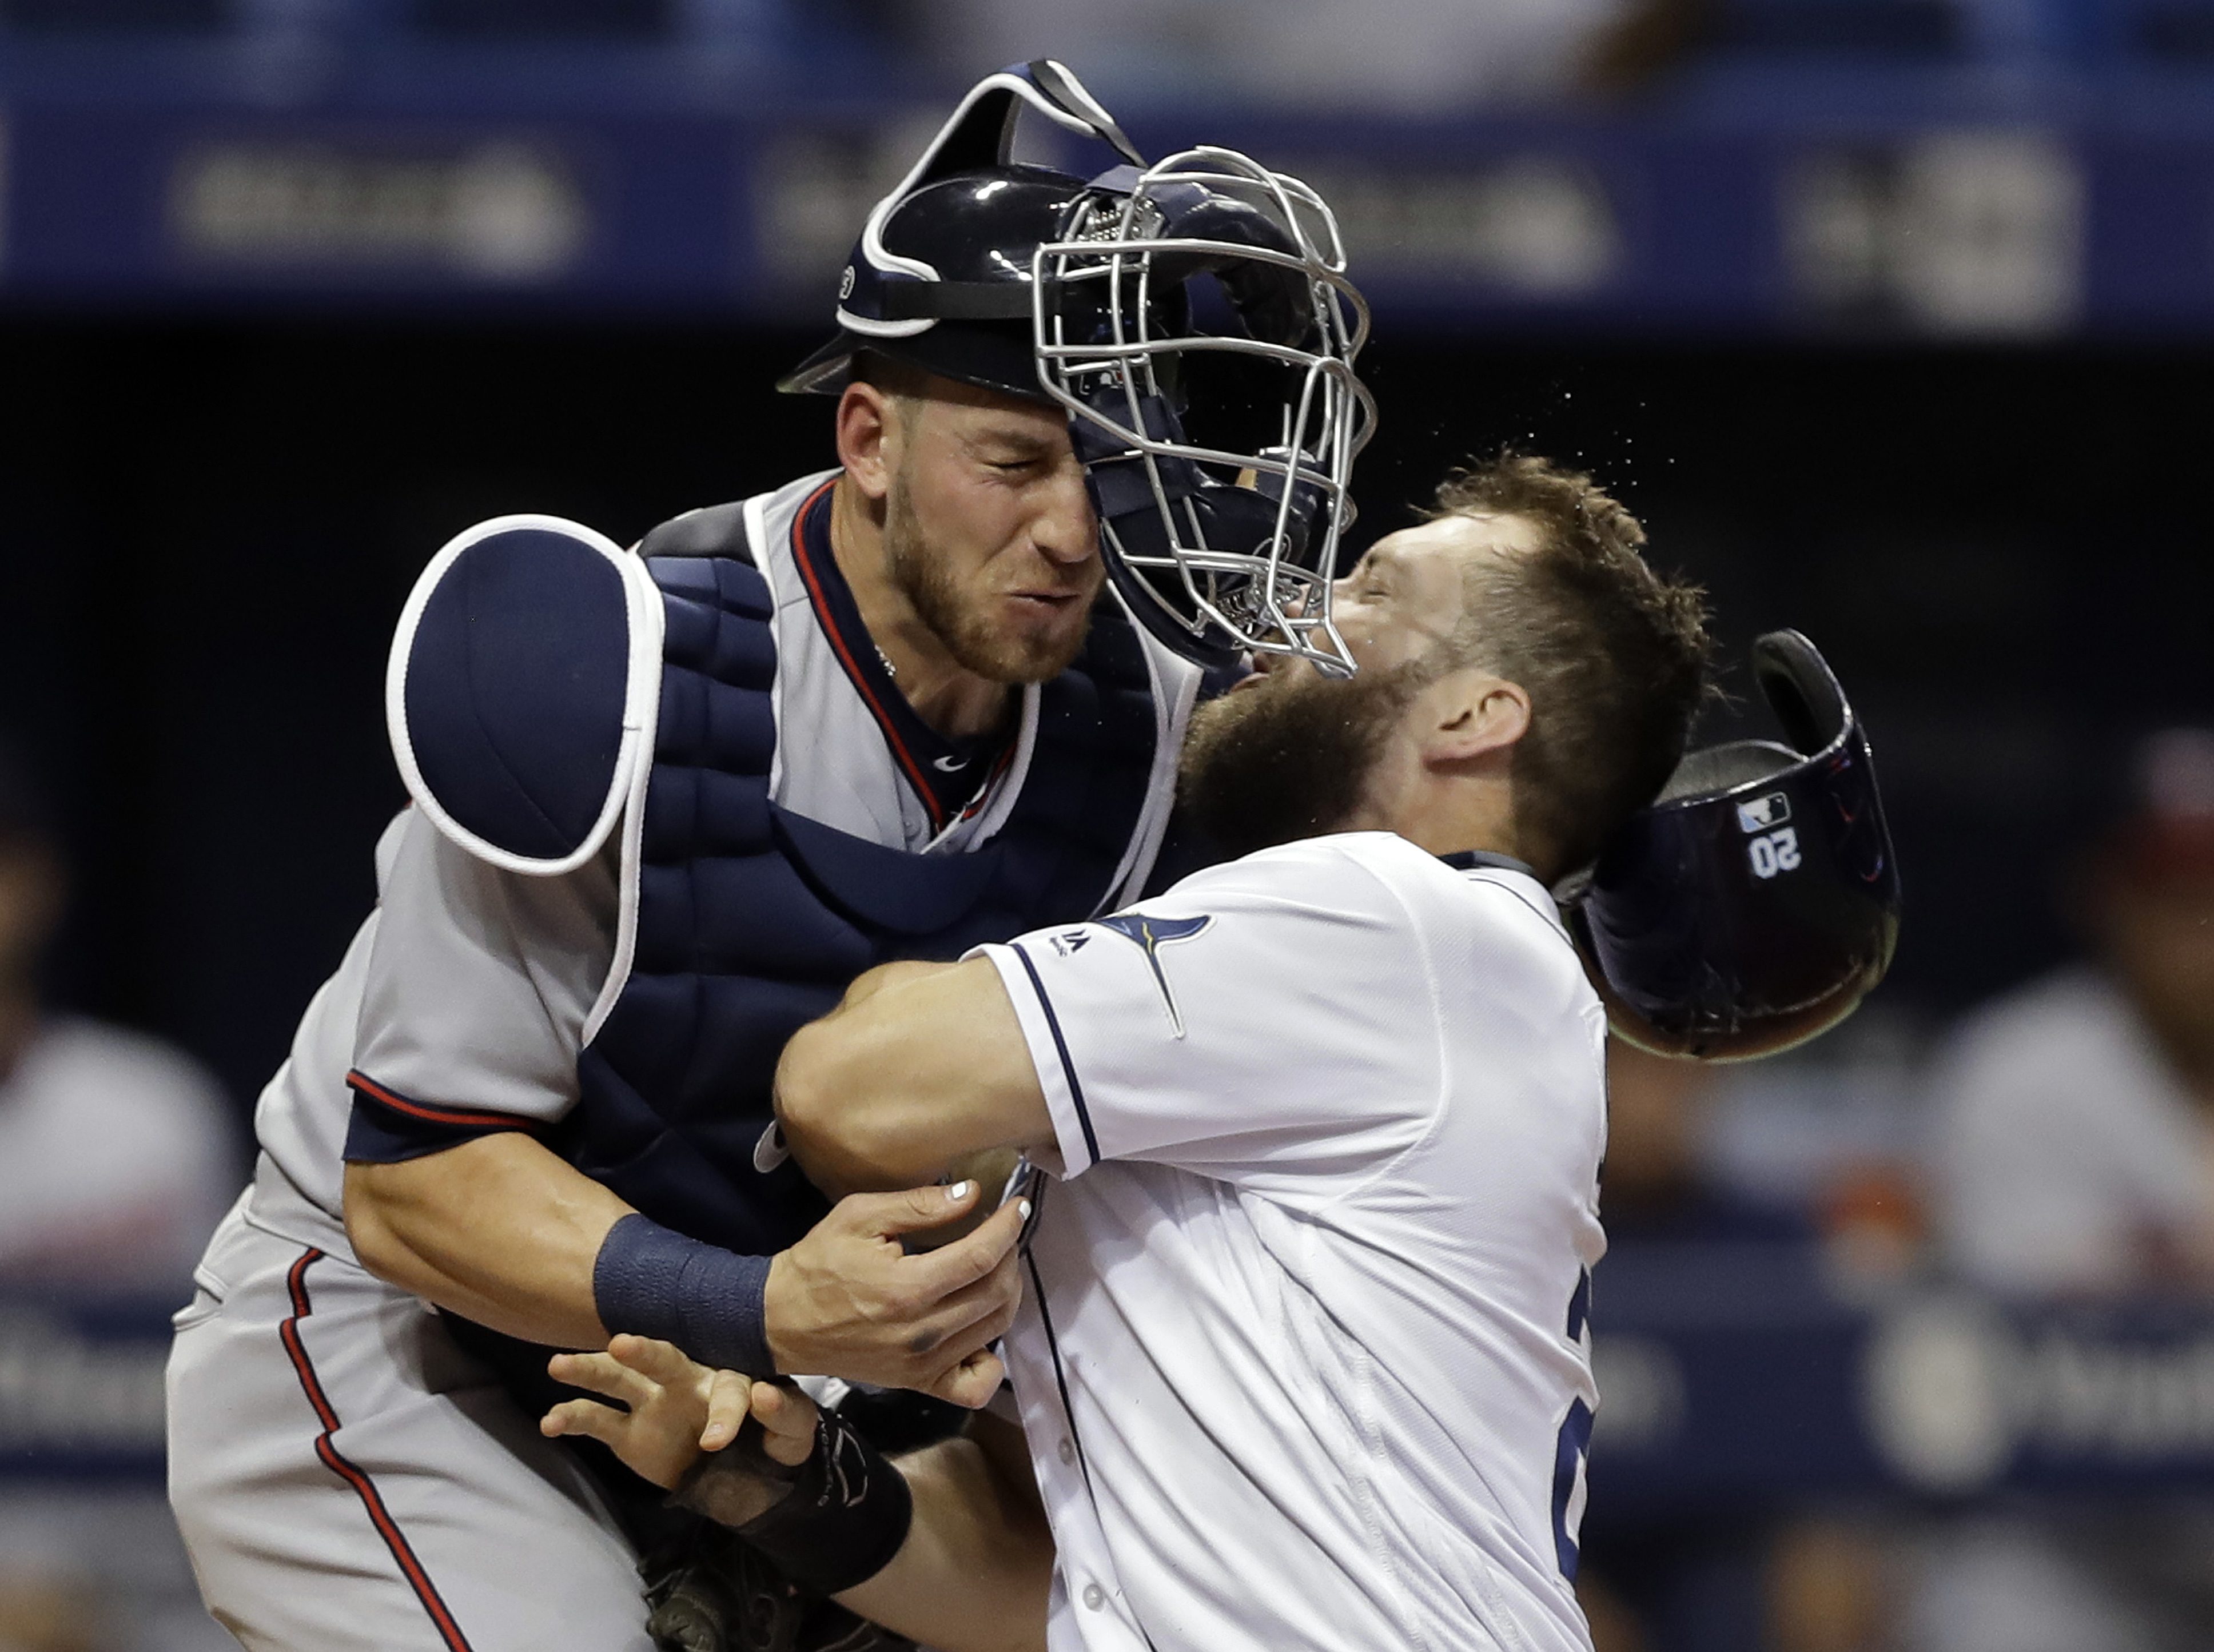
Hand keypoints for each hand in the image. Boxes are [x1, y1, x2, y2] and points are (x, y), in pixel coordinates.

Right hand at [541, 1335, 816, 1488]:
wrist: (748, 1476)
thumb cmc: (775, 1441)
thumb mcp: (794, 1432)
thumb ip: (786, 1415)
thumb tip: (767, 1395)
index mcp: (730, 1378)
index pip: (729, 1388)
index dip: (726, 1412)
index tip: (717, 1442)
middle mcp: (685, 1382)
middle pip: (663, 1360)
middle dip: (642, 1352)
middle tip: (621, 1344)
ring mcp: (652, 1404)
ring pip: (617, 1379)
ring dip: (589, 1370)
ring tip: (558, 1365)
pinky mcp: (628, 1434)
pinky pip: (597, 1421)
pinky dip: (572, 1419)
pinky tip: (549, 1423)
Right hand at [765, 1180, 1027, 1407]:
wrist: (780, 1320)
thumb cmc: (818, 1263)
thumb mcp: (859, 1216)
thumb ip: (919, 1205)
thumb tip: (973, 1194)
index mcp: (907, 1288)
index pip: (982, 1257)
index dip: (1008, 1226)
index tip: (1017, 1205)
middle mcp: (922, 1334)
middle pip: (997, 1293)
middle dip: (1010, 1254)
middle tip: (1002, 1231)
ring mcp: (922, 1366)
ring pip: (994, 1328)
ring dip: (1007, 1291)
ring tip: (994, 1264)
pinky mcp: (918, 1384)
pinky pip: (974, 1386)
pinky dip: (990, 1359)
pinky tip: (979, 1326)